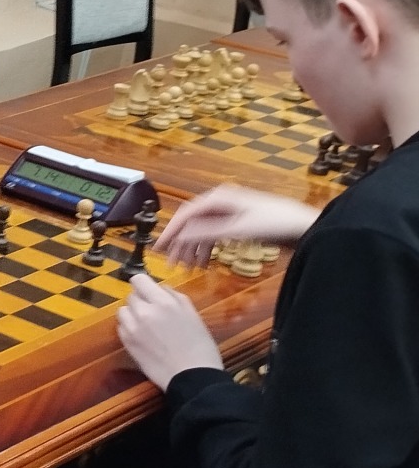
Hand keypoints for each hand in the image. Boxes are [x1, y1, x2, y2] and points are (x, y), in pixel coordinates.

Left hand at [117, 275, 223, 390]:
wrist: (192, 376)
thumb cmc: (199, 345)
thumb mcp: (192, 313)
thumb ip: (173, 296)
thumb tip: (159, 287)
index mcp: (163, 302)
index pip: (138, 280)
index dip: (143, 285)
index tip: (148, 291)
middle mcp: (144, 312)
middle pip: (131, 296)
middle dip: (141, 302)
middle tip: (154, 313)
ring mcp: (133, 328)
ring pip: (123, 311)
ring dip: (132, 315)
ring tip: (147, 325)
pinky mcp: (127, 343)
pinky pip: (121, 327)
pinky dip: (129, 329)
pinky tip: (143, 337)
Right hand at [156, 185, 318, 268]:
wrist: (308, 227)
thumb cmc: (276, 223)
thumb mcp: (238, 230)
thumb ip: (205, 232)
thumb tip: (178, 236)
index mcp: (218, 199)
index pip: (185, 214)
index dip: (170, 232)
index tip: (158, 249)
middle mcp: (222, 202)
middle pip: (192, 223)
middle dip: (181, 244)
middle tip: (172, 264)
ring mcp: (231, 212)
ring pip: (202, 231)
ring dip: (193, 249)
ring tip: (189, 269)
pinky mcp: (240, 224)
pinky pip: (215, 235)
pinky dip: (207, 249)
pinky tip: (205, 263)